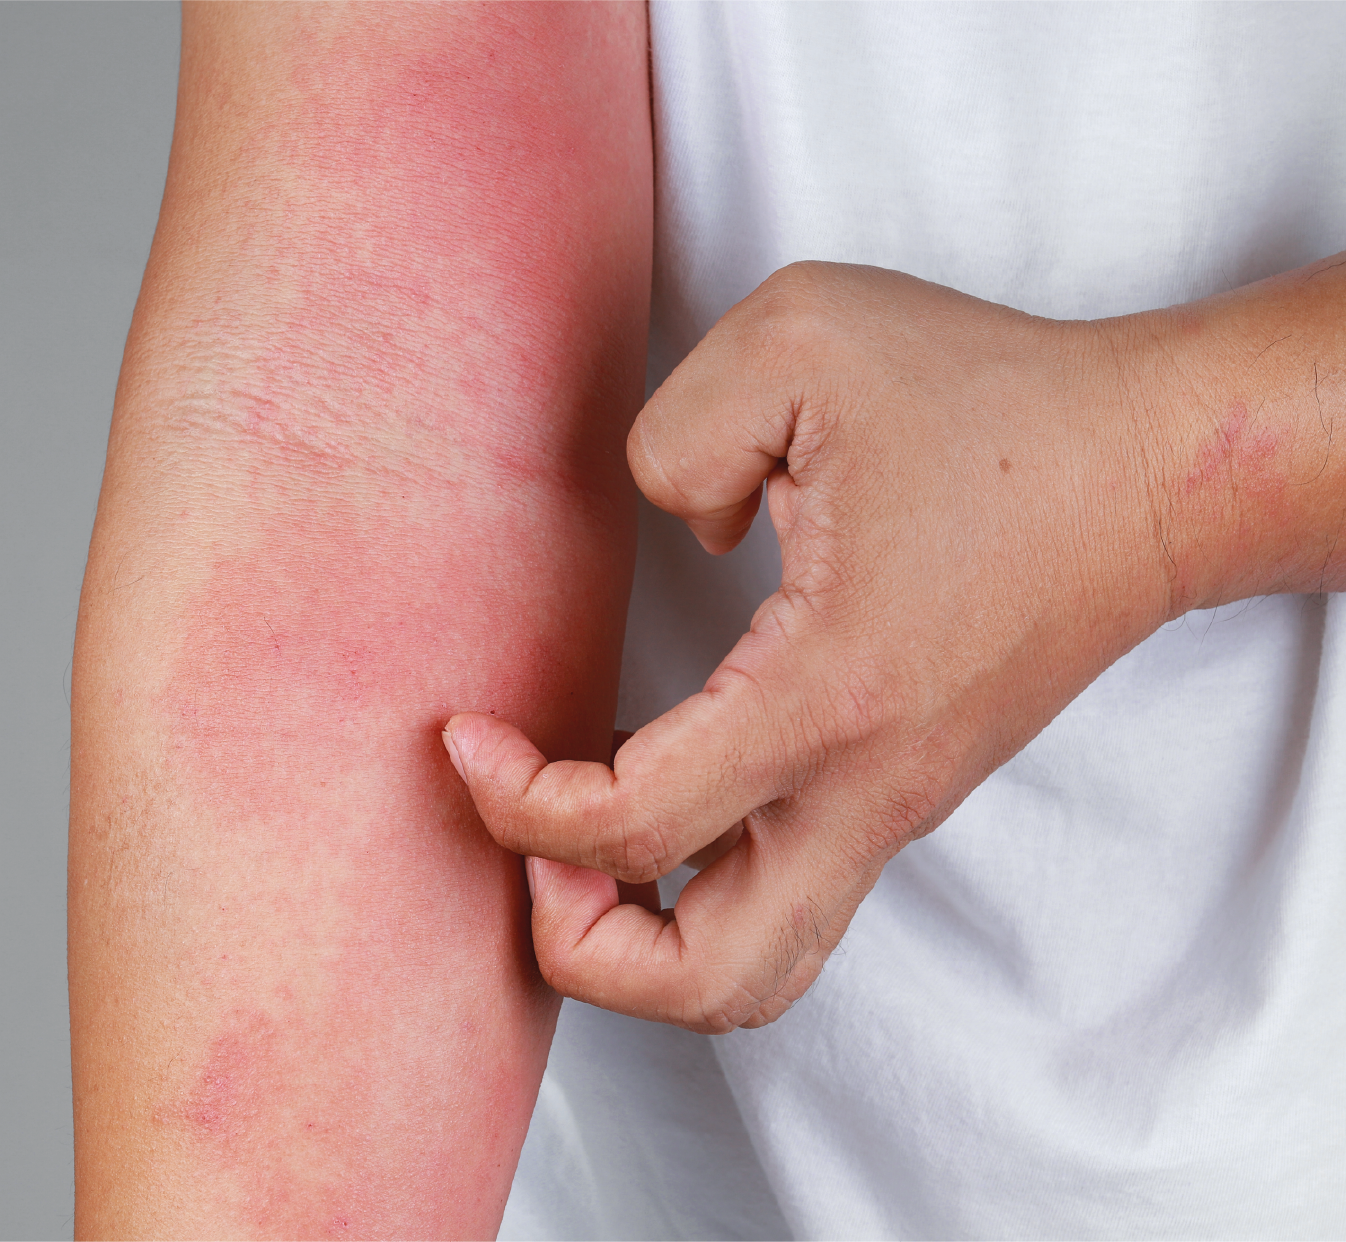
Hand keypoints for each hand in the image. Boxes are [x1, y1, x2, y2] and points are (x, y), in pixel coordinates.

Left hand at [442, 261, 1213, 1030]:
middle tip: (530, 853)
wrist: (1151, 474)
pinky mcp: (906, 791)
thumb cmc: (993, 405)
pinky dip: (703, 890)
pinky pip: (791, 898)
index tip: (467, 737)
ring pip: (760, 973)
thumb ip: (676, 437)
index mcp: (824, 695)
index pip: (633, 828)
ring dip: (646, 945)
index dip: (514, 805)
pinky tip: (665, 786)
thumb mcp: (802, 340)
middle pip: (707, 982)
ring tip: (581, 854)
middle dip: (580, 947)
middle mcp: (864, 787)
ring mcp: (894, 806)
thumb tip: (673, 533)